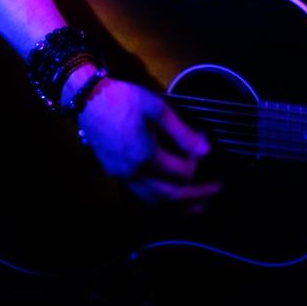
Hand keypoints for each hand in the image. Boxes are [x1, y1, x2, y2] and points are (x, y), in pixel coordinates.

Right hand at [74, 74, 220, 207]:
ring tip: (200, 206)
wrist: (88, 99)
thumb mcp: (156, 109)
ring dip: (180, 207)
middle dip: (198, 195)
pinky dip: (161, 203)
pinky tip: (171, 199)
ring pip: (155, 201)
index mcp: (146, 156)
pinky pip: (142, 197)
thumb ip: (182, 133)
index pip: (182, 173)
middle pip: (171, 195)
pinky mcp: (116, 175)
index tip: (207, 151)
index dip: (199, 164)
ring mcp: (123, 177)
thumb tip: (206, 151)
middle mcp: (134, 173)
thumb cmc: (123, 99)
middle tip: (218, 190)